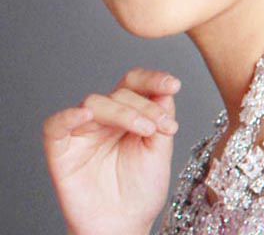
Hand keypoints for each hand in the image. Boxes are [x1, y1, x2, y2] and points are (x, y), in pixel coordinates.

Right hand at [43, 67, 181, 234]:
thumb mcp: (161, 147)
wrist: (125, 225)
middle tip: (161, 126)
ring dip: (124, 112)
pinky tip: (85, 115)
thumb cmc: (142, 188)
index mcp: (129, 112)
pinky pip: (56, 125)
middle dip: (145, 106)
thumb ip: (162, 116)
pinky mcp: (61, 150)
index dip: (153, 79)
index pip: (135, 84)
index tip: (173, 85)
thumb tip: (166, 89)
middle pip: (120, 92)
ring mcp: (83, 132)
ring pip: (96, 102)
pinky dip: (68, 116)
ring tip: (146, 130)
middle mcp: (105, 118)